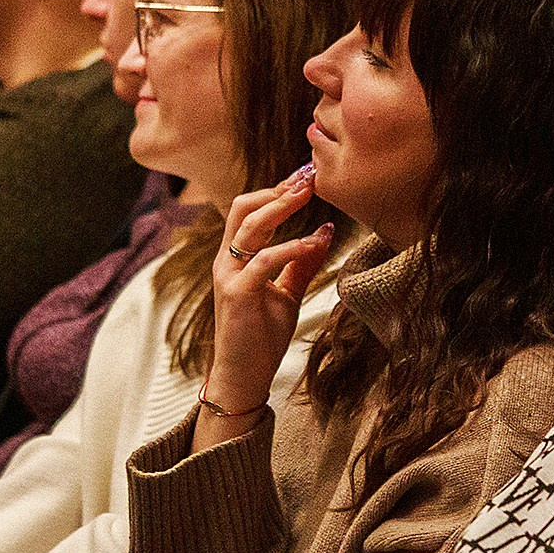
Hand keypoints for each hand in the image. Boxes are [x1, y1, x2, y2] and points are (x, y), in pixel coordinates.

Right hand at [208, 167, 333, 412]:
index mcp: (236, 257)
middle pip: (243, 207)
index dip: (277, 191)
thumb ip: (302, 263)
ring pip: (248, 227)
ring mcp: (228, 276)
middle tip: (308, 177)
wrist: (243, 375)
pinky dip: (290, 248)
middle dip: (276, 190)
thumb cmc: (261, 336)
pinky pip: (262, 262)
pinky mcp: (236, 294)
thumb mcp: (287, 293)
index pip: (251, 211)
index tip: (306, 177)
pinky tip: (313, 243)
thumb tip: (327, 230)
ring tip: (308, 194)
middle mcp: (227, 261)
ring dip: (280, 207)